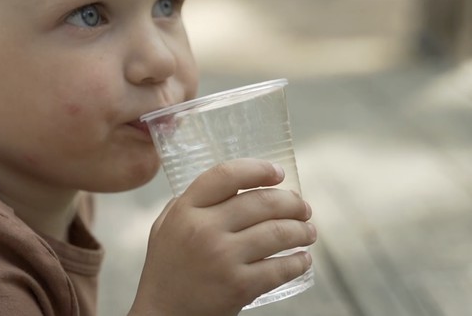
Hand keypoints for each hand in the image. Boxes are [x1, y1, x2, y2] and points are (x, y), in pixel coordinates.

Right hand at [129, 158, 315, 315]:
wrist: (164, 313)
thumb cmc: (167, 268)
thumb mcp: (166, 225)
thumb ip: (190, 202)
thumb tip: (231, 184)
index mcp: (186, 209)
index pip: (227, 175)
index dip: (258, 169)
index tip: (278, 172)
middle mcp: (205, 229)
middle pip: (261, 202)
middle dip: (291, 202)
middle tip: (302, 207)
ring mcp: (224, 258)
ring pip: (277, 233)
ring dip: (301, 229)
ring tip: (308, 230)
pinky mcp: (240, 287)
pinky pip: (280, 268)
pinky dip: (298, 262)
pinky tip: (303, 259)